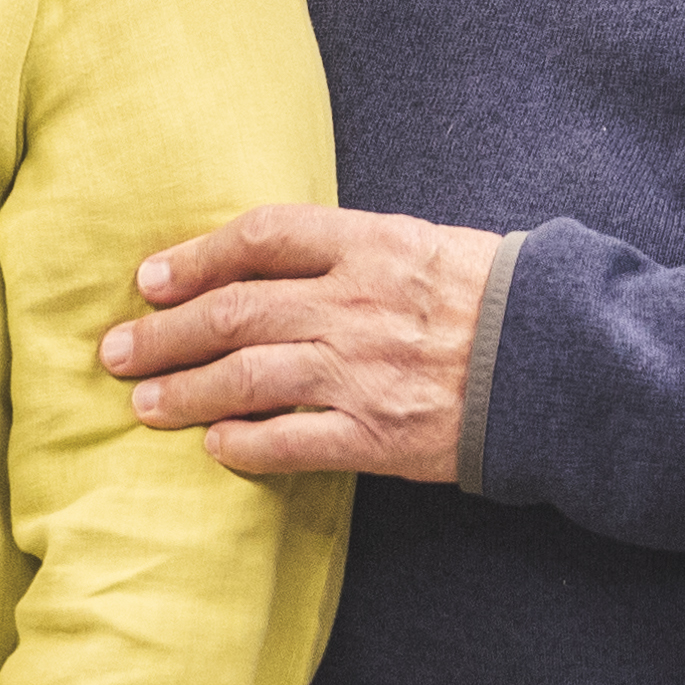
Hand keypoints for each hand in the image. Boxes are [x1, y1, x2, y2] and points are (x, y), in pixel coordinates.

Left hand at [101, 202, 498, 480]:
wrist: (570, 369)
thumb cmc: (495, 299)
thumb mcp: (424, 244)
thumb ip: (347, 249)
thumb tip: (260, 260)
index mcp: (370, 245)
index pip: (260, 238)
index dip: (196, 257)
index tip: (151, 279)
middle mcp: (355, 305)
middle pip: (233, 313)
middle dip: (163, 334)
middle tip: (114, 351)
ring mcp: (363, 372)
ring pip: (246, 378)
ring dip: (184, 392)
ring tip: (143, 402)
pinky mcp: (379, 435)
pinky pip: (290, 441)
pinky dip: (243, 444)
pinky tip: (214, 446)